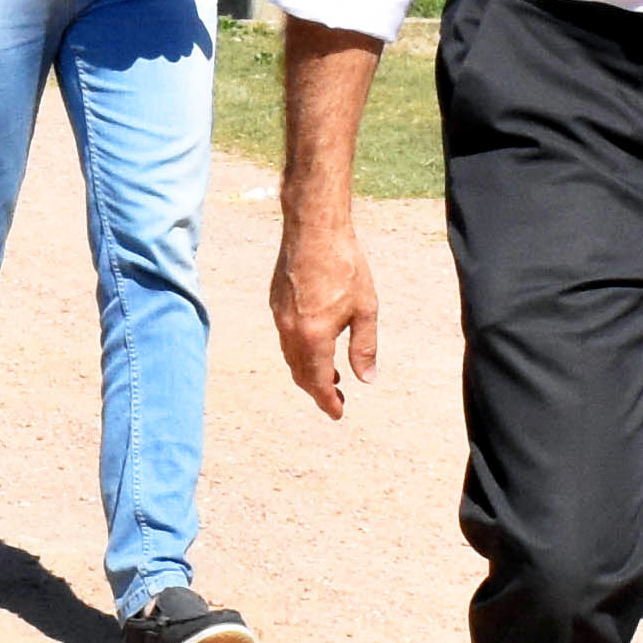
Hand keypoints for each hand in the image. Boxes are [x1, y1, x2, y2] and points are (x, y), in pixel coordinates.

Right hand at [272, 220, 380, 416]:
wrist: (314, 229)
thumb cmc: (344, 266)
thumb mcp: (365, 309)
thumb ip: (364, 347)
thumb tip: (366, 379)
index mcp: (313, 336)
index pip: (317, 381)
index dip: (327, 401)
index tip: (338, 413)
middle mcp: (290, 331)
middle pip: (300, 373)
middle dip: (317, 390)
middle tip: (336, 400)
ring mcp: (279, 316)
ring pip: (290, 356)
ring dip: (308, 371)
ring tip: (329, 375)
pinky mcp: (276, 302)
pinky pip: (285, 338)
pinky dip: (299, 351)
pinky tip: (315, 344)